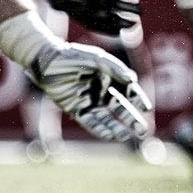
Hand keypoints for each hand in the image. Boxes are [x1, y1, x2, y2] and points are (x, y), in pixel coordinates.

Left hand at [27, 42, 152, 141]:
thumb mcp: (96, 59)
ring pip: (107, 117)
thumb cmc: (72, 56)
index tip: (146, 108)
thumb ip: (115, 68)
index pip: (127, 90)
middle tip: (142, 130)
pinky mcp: (76, 108)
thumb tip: (133, 80)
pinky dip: (100, 129)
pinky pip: (90, 122)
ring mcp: (89, 100)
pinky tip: (110, 135)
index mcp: (109, 76)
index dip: (138, 99)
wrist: (46, 62)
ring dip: (117, 127)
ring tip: (127, 136)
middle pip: (120, 107)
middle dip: (131, 118)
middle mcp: (101, 90)